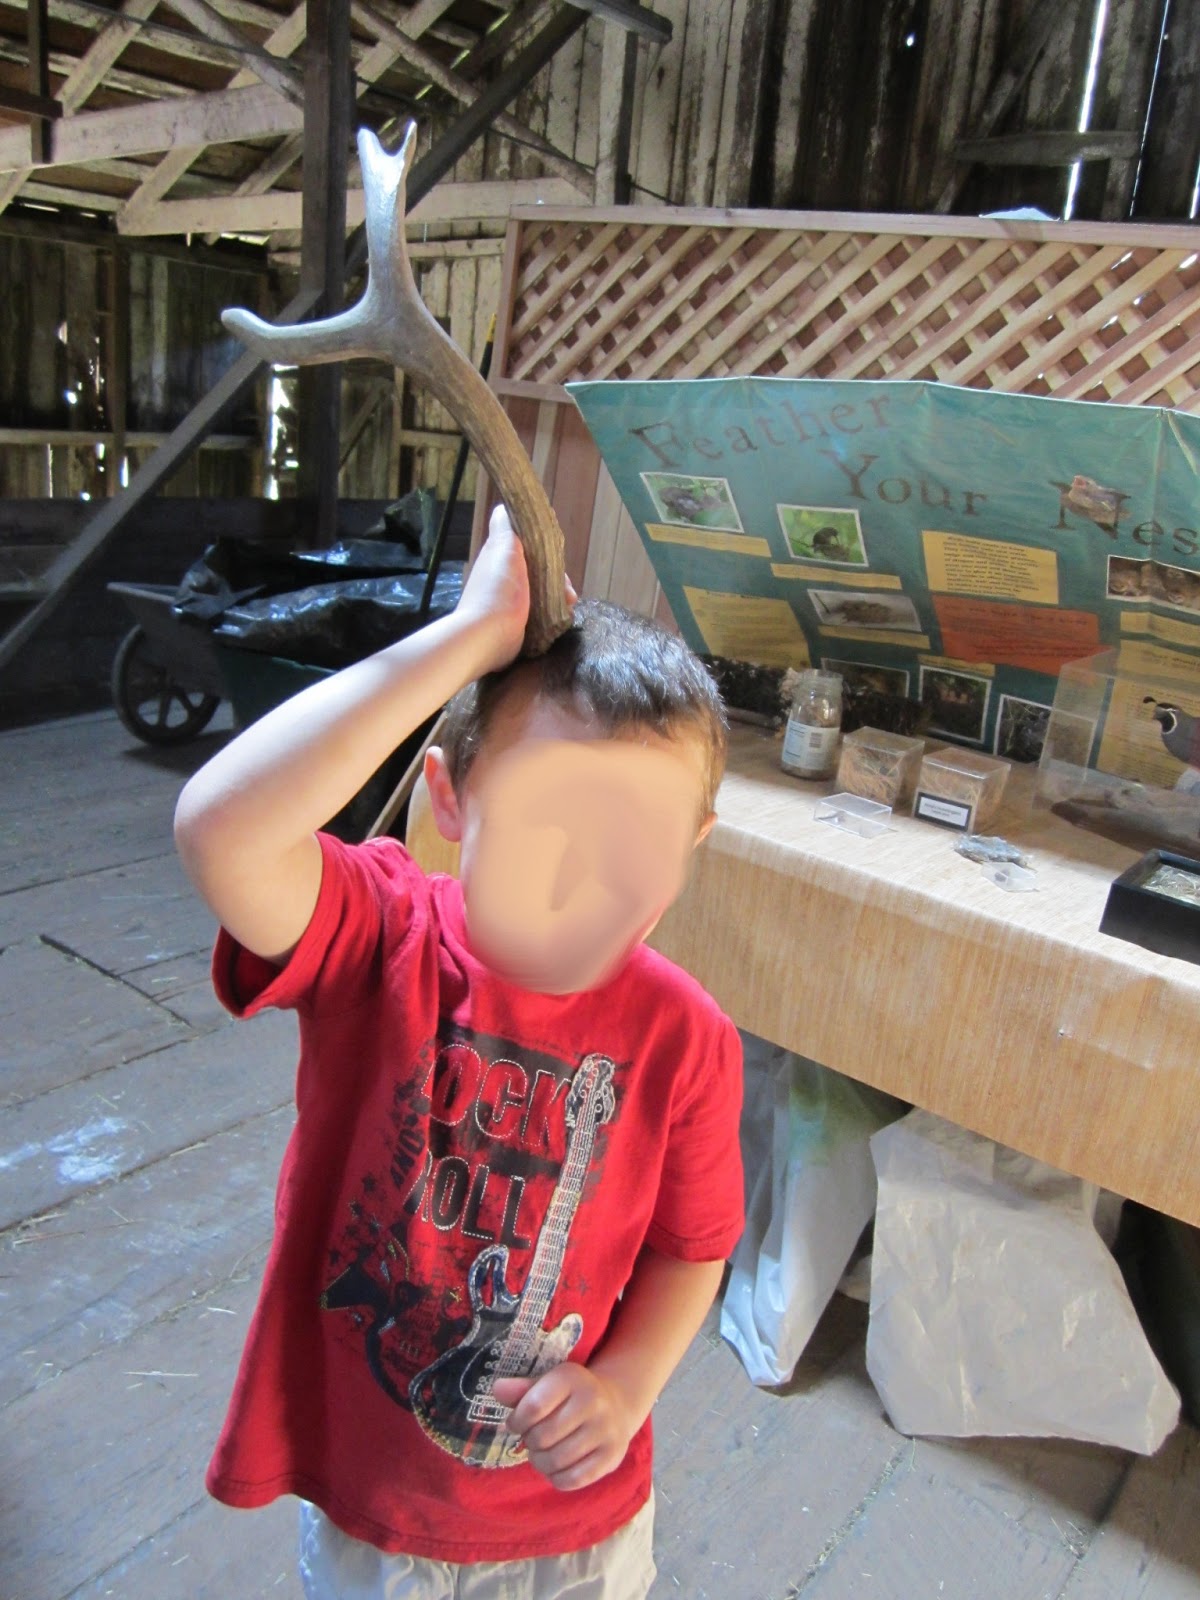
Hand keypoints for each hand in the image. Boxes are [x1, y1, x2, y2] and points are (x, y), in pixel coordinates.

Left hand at [457, 504, 578, 675]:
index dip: (546, 548)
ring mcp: (509, 602)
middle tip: (568, 592)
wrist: (487, 636)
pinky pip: (540, 613)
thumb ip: (505, 526)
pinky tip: (561, 618)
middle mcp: (503, 577)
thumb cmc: (498, 590)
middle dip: (557, 578)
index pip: (529, 546)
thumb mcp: (503, 547)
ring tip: (568, 605)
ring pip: (542, 592)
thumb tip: (504, 507)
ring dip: (559, 597)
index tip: (557, 558)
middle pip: (539, 571)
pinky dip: (553, 614)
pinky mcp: (516, 624)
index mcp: (500, 557)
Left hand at [493, 1364, 637, 1490]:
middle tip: (533, 1438)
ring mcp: (605, 1430)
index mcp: (571, 1377)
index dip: (517, 1421)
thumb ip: (521, 1390)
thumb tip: (497, 1390)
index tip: (516, 1423)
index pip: (533, 1407)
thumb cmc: (570, 1397)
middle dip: (530, 1442)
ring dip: (540, 1462)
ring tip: (542, 1453)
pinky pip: (572, 1480)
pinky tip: (556, 1466)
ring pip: (556, 1460)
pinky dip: (556, 1478)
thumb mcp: (546, 1385)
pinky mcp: (611, 1457)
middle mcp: (593, 1401)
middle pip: (543, 1437)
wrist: (616, 1406)